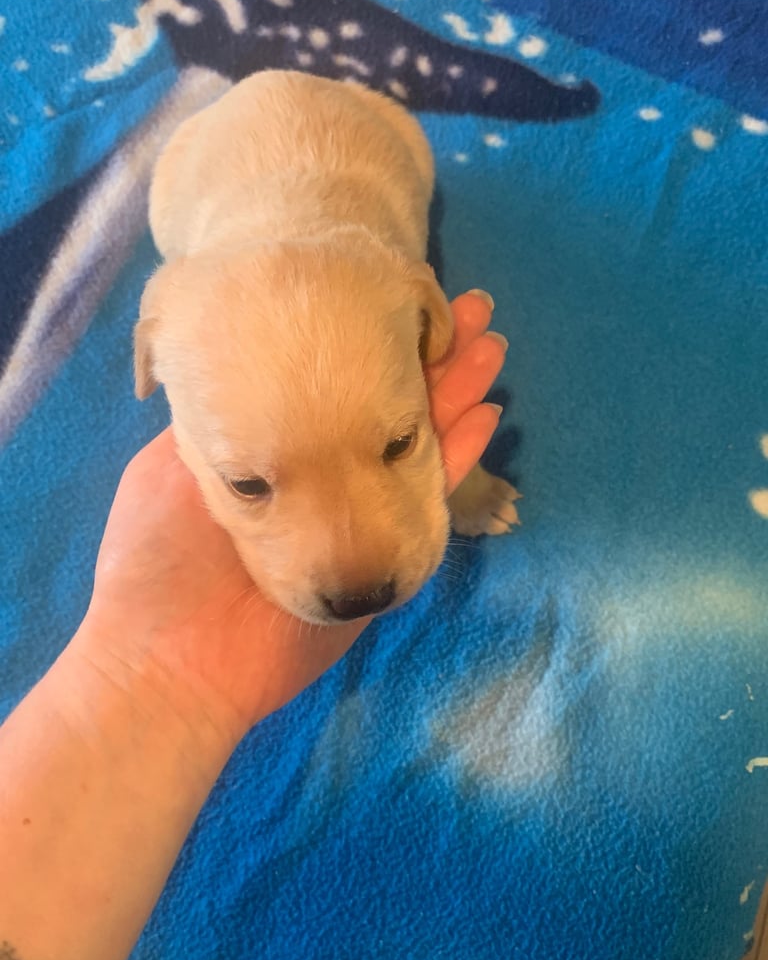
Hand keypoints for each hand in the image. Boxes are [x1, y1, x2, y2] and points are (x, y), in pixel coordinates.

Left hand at [79, 292, 504, 741]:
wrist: (176, 656)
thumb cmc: (163, 557)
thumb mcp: (180, 466)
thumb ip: (223, 417)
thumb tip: (254, 367)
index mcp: (280, 454)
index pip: (335, 387)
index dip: (369, 346)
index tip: (397, 303)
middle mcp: (326, 478)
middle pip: (385, 408)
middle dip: (427, 361)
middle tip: (470, 313)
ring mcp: (362, 515)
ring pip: (416, 443)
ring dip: (454, 394)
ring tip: (489, 343)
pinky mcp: (388, 554)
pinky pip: (430, 497)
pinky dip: (458, 455)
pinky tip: (487, 413)